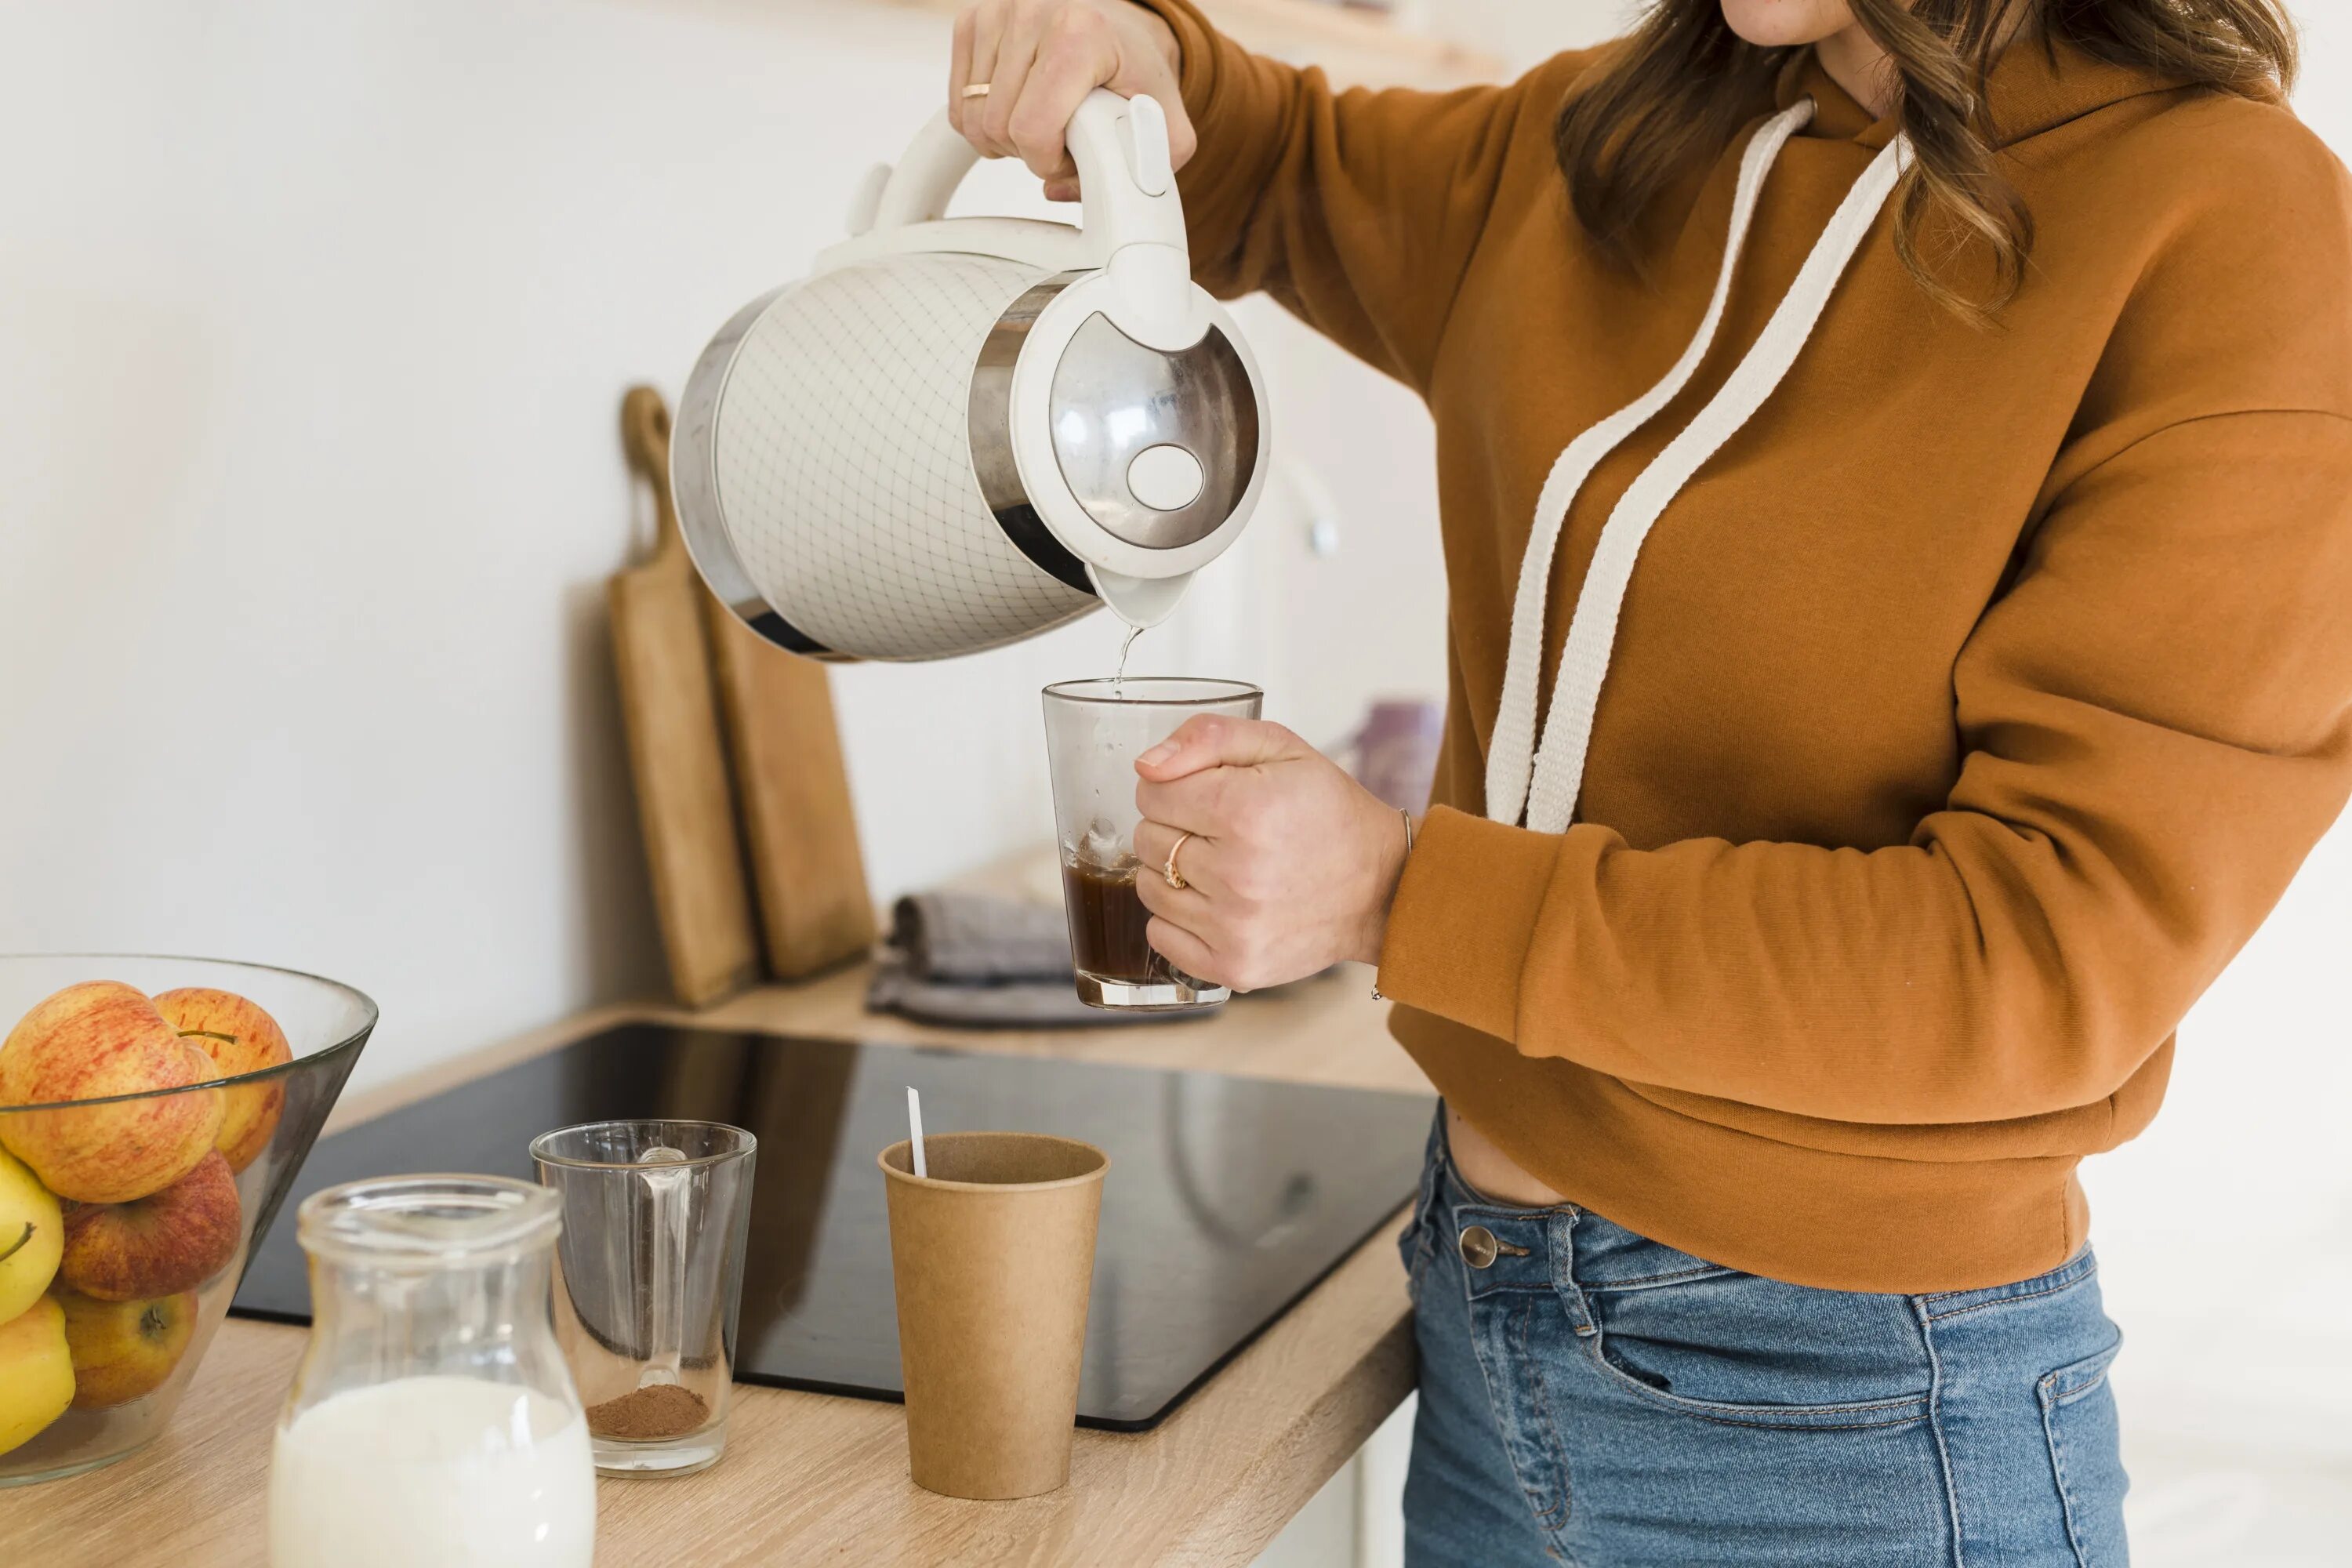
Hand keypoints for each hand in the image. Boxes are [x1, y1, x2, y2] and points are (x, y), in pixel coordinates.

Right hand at [949, 0, 1193, 201]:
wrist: (1120, 27)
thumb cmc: (1136, 70)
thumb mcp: (1168, 127)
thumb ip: (1142, 171)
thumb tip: (1058, 190)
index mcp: (1082, 33)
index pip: (1033, 128)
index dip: (1049, 161)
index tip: (1071, 156)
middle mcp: (1034, 12)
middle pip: (998, 127)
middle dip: (1029, 152)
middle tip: (1061, 141)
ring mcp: (999, 12)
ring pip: (972, 119)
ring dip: (1005, 139)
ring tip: (1042, 125)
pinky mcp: (974, 20)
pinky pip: (959, 102)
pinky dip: (983, 119)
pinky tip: (1017, 109)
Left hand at [1131, 716, 1409, 992]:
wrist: (1381, 887)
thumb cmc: (1329, 812)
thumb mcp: (1280, 748)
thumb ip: (1207, 737)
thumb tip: (1146, 767)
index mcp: (1246, 811)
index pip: (1151, 793)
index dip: (1175, 787)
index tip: (1209, 795)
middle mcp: (1238, 874)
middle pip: (1145, 840)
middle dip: (1174, 827)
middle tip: (1221, 831)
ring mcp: (1235, 928)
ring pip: (1148, 888)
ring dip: (1172, 873)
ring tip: (1221, 866)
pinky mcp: (1234, 966)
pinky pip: (1160, 935)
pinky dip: (1177, 918)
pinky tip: (1216, 903)